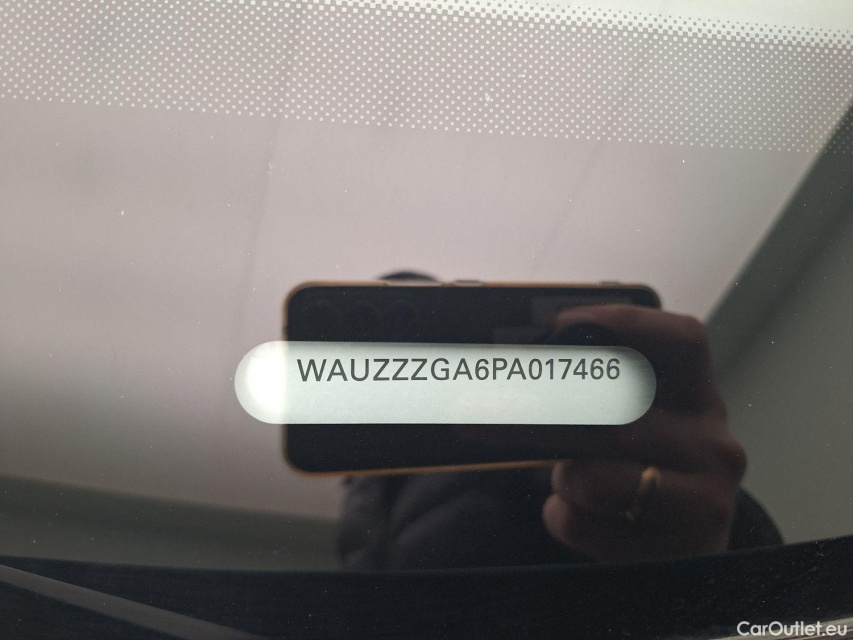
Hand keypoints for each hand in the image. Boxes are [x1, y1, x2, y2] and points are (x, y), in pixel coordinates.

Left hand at [540, 305, 745, 560]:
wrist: (681, 544)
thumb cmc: (644, 466)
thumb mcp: (638, 421)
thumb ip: (599, 391)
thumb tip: (515, 356)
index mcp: (699, 396)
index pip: (685, 342)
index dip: (625, 323)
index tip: (559, 324)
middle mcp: (712, 442)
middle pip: (616, 414)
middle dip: (539, 410)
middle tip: (479, 406)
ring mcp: (704, 499)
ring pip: (598, 479)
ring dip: (563, 477)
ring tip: (568, 478)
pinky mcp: (678, 551)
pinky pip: (586, 526)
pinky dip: (563, 517)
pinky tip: (576, 513)